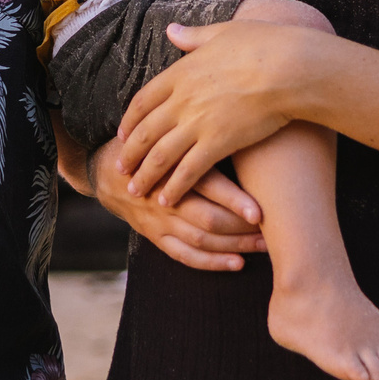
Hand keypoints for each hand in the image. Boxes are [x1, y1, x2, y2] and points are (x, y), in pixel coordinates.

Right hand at [79, 124, 266, 269]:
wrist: (107, 170)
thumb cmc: (150, 145)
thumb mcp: (168, 130)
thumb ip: (201, 129)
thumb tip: (248, 116)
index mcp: (169, 166)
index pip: (205, 185)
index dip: (233, 200)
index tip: (260, 211)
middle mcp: (163, 196)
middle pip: (206, 218)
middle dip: (241, 228)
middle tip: (271, 230)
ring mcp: (158, 220)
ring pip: (200, 240)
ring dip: (234, 245)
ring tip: (264, 246)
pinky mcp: (155, 236)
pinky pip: (184, 256)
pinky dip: (211, 263)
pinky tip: (237, 263)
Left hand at [122, 18, 320, 203]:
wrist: (289, 68)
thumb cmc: (264, 45)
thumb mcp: (222, 33)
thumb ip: (193, 36)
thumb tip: (171, 28)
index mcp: (180, 73)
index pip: (142, 101)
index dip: (130, 121)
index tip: (122, 135)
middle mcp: (181, 100)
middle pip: (145, 132)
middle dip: (130, 154)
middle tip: (120, 170)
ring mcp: (197, 123)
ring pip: (160, 156)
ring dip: (145, 176)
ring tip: (137, 191)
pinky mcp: (217, 144)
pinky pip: (187, 172)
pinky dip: (174, 188)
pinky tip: (167, 200)